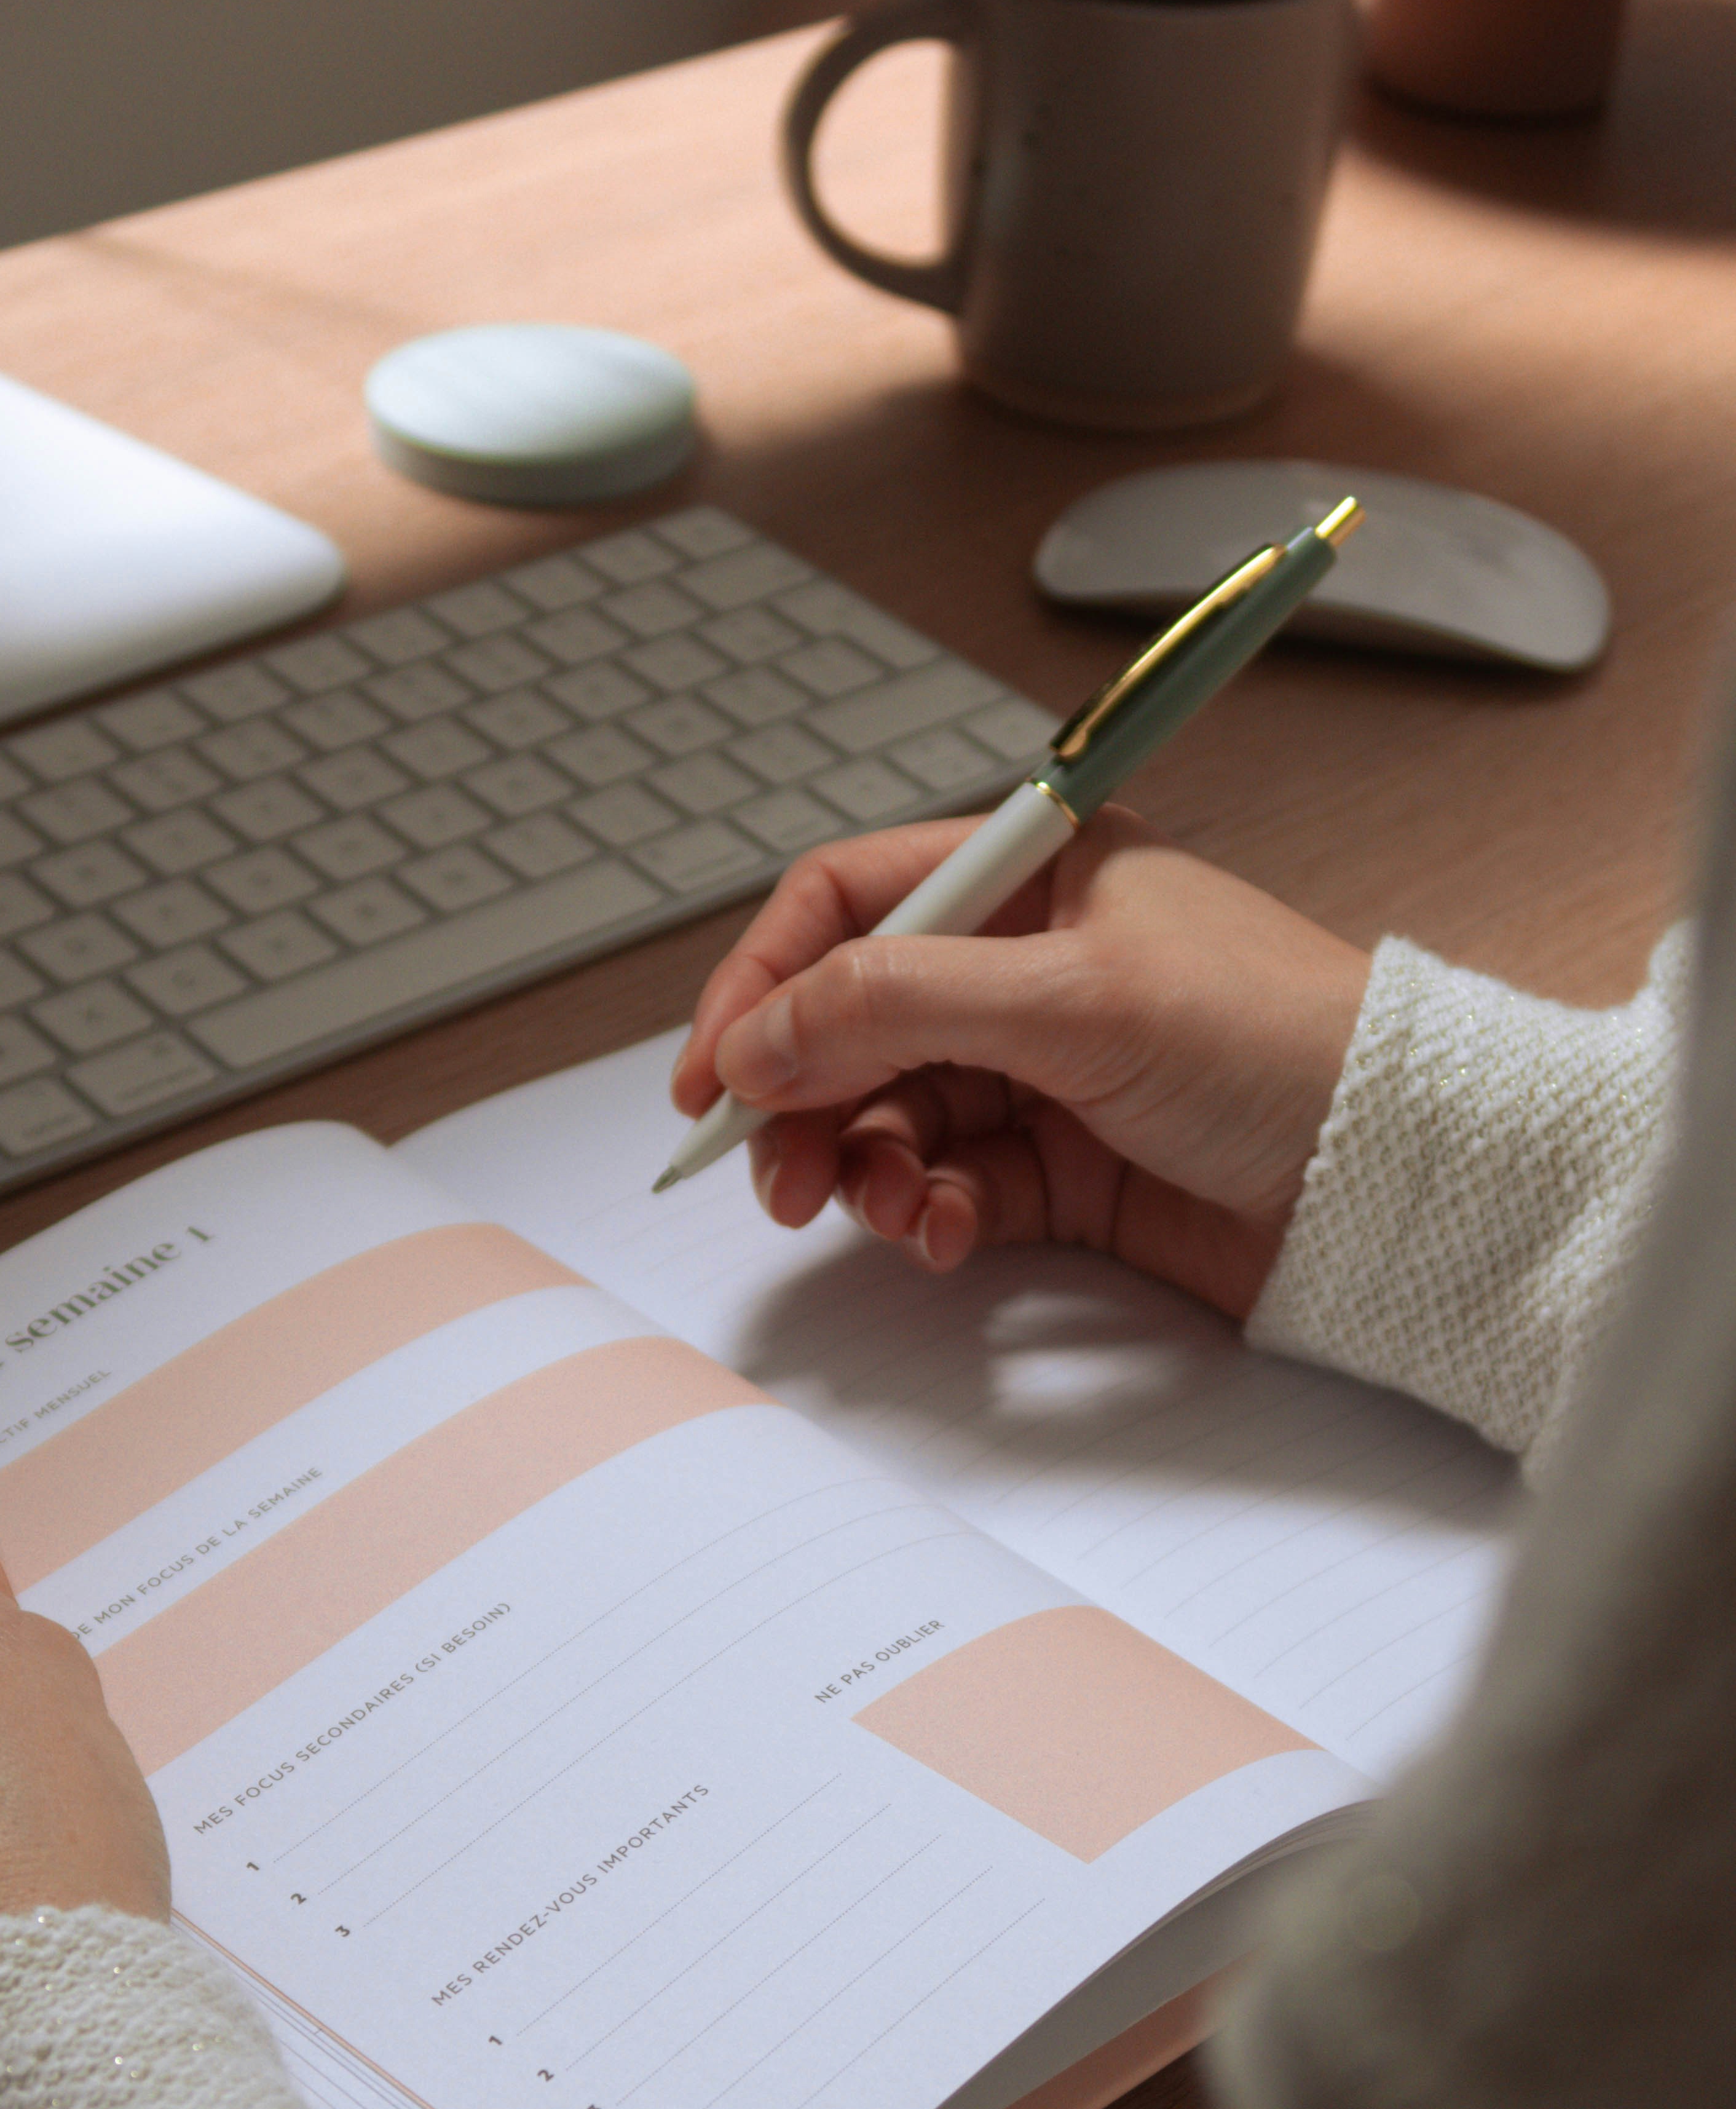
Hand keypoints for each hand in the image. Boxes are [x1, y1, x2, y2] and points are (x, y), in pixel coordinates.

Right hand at [672, 807, 1371, 1321]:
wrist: (1397, 1175)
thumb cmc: (1279, 1043)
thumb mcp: (1073, 997)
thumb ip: (898, 1006)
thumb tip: (757, 1040)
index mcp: (1033, 873)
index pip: (847, 902)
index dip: (763, 983)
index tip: (711, 1076)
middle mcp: (1025, 964)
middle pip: (850, 1022)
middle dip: (804, 1101)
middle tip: (780, 1178)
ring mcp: (1040, 1069)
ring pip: (890, 1115)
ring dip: (867, 1169)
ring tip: (893, 1211)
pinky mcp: (1060, 1168)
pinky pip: (948, 1185)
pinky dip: (932, 1214)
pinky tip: (952, 1235)